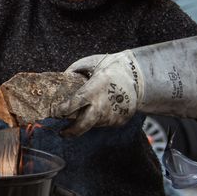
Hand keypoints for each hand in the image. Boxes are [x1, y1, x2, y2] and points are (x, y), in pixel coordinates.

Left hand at [54, 37, 196, 136]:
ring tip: (88, 110)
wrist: (141, 76)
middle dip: (70, 132)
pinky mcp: (120, 120)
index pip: (74, 104)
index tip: (55, 112)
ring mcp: (112, 115)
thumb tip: (63, 77)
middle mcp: (103, 105)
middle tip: (62, 132)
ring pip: (93, 124)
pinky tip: (102, 107)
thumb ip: (75, 69)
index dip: (62, 110)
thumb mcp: (92, 62)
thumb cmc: (113, 67)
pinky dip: (100, 118)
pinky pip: (104, 123)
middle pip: (82, 125)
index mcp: (94, 89)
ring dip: (86, 120)